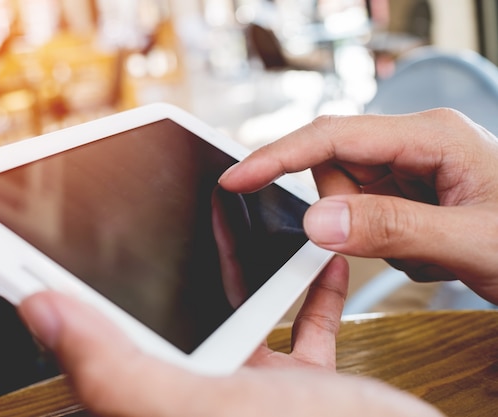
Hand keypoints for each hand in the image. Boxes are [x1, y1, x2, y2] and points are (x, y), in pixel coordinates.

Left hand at [19, 256, 441, 415]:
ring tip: (236, 215)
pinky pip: (300, 325)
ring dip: (240, 262)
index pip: (104, 338)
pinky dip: (308, 291)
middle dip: (168, 260)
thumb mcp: (205, 407)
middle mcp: (205, 393)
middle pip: (173, 311)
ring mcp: (256, 390)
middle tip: (154, 207)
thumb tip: (42, 311)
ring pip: (237, 308)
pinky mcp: (305, 385)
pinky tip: (314, 259)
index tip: (54, 239)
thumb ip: (119, 370)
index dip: (71, 290)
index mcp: (170, 397)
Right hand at [220, 108, 497, 303]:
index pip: (333, 137)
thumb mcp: (470, 242)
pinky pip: (364, 213)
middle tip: (398, 242)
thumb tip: (316, 220)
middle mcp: (414, 143)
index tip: (237, 178)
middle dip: (345, 211)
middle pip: (334, 168)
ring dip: (369, 231)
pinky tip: (427, 250)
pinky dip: (383, 241)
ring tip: (424, 248)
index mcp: (430, 135)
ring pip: (345, 195)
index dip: (278, 156)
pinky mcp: (408, 191)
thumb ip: (392, 229)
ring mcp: (410, 168)